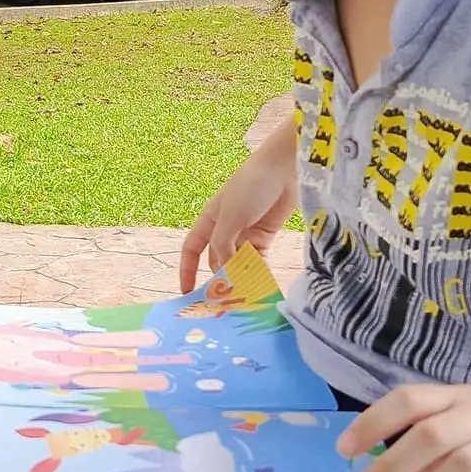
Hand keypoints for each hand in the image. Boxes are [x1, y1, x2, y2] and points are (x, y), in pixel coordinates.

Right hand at [180, 118, 297, 293]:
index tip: (187, 292)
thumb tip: (225, 272)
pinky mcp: (265, 236)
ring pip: (238, 263)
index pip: (191, 249)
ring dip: (241, 278)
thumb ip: (223, 245)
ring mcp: (245, 233)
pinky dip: (258, 271)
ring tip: (245, 296)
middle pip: (217, 260)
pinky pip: (258, 260)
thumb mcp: (231, 217)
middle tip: (225, 302)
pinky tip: (261, 284)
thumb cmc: (251, 186)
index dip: (187, 270)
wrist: (284, 168)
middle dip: (220, 279)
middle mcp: (225, 229)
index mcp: (209, 220)